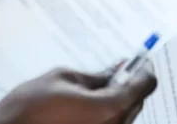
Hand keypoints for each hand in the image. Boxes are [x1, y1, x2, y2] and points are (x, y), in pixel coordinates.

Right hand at [0, 65, 157, 123]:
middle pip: (137, 102)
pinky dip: (107, 112)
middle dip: (130, 84)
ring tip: (99, 86)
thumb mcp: (64, 78)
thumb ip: (95, 75)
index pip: (144, 86)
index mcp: (109, 108)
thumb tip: (116, 70)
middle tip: (118, 70)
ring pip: (125, 115)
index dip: (143, 70)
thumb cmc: (32, 105)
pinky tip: (90, 103)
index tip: (138, 61)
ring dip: (119, 99)